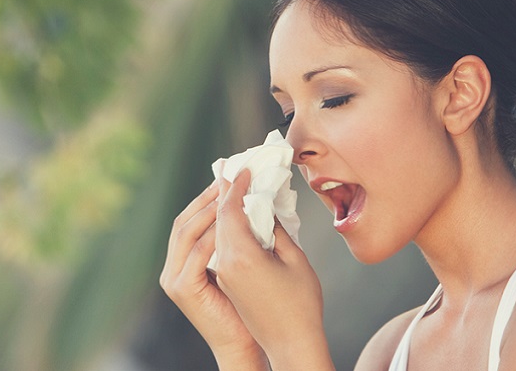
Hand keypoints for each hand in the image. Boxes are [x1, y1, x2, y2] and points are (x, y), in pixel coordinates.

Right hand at [159, 180, 267, 369]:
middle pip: (185, 219)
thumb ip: (243, 236)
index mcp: (186, 259)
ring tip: (229, 191)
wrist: (245, 344)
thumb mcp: (246, 262)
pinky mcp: (182, 288)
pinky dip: (212, 233)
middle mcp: (174, 266)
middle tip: (229, 176)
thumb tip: (257, 202)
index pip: (193, 218)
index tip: (230, 174)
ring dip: (210, 209)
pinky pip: (197, 253)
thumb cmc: (251, 306)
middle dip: (208, 196)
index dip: (210, 195)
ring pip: (187, 231)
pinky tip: (229, 220)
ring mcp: (174, 278)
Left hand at [214, 169, 334, 369]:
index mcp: (240, 256)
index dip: (235, 187)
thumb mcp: (296, 260)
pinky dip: (224, 229)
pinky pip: (219, 247)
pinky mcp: (226, 283)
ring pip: (215, 233)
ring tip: (232, 191)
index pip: (230, 211)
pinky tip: (236, 220)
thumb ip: (278, 231)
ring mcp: (223, 275)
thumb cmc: (301, 304)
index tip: (242, 170)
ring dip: (221, 211)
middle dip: (222, 194)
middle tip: (231, 173)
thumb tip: (266, 211)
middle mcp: (225, 264)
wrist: (291, 344)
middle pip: (216, 219)